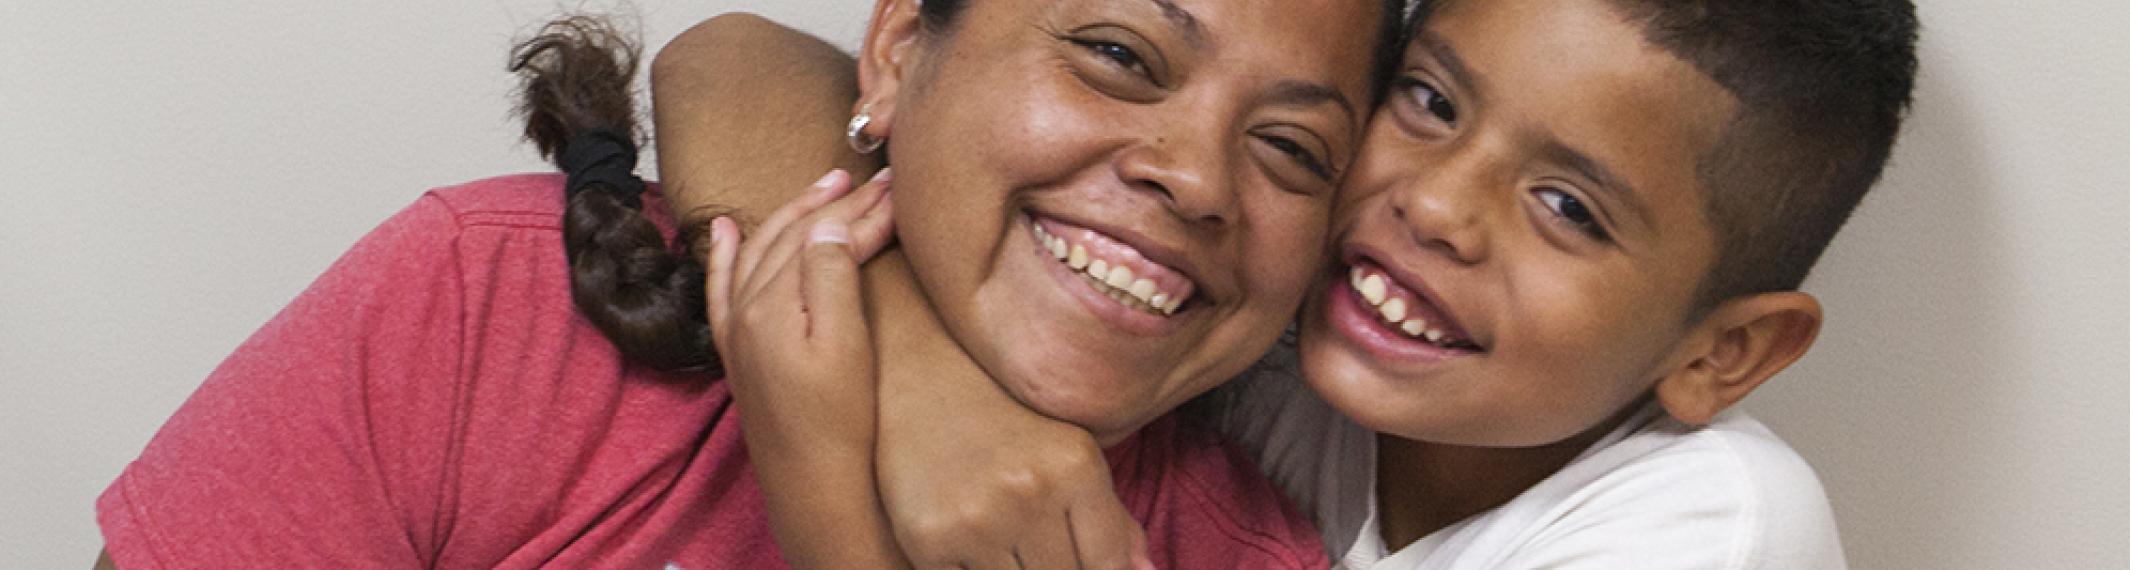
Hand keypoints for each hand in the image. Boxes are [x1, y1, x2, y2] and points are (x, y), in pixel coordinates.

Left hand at [706, 168, 895, 429]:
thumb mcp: (846, 344)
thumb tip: (828, 223)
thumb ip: (831, 276)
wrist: (810, 481)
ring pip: (762, 249)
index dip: (862, 211)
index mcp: (773, 301)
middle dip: (836, 204)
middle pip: (791, 236)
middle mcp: (746, 306)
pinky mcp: (737, 348)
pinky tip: (729, 228)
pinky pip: (722, 285)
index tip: (897, 189)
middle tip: (876, 180)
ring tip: (828, 186)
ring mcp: (737, 326)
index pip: (821, 236)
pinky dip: (726, 251)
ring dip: (794, 214)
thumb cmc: (837, 419)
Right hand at [867, 284, 1154, 569]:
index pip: (1108, 567)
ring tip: (1009, 545)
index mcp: (1076, 467)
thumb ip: (1112, 520)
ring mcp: (976, 519)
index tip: (1077, 559)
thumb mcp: (1070, 451)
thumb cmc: (1007, 421)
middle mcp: (1029, 491)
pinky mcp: (928, 540)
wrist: (918, 380)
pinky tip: (974, 549)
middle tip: (1038, 548)